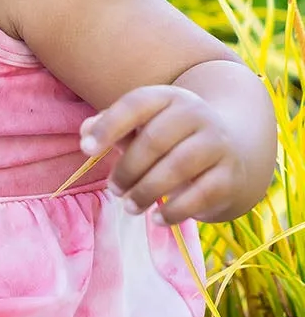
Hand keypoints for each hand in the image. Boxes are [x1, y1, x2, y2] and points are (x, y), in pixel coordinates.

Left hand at [80, 84, 242, 225]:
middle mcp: (197, 114)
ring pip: (178, 167)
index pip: (136, 103)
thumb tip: (85, 132)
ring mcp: (218, 144)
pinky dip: (175, 211)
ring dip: (147, 191)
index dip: (109, 125)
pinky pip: (200, 194)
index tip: (86, 149)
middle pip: (155, 140)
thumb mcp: (143, 126)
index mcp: (169, 97)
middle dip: (128, 169)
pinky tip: (158, 219)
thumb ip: (112, 127)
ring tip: (131, 206)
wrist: (231, 152)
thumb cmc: (171, 139)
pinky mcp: (230, 175)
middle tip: (114, 190)